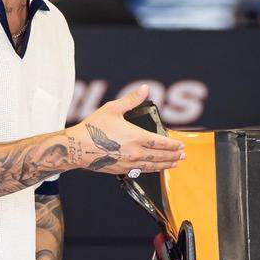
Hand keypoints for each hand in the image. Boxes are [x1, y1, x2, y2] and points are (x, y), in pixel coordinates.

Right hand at [69, 85, 184, 174]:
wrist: (77, 148)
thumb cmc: (93, 127)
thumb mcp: (113, 109)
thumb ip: (131, 100)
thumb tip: (144, 88)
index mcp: (136, 137)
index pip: (160, 143)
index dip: (173, 144)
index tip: (181, 145)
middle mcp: (135, 153)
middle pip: (160, 156)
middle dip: (173, 156)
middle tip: (182, 155)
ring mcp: (128, 163)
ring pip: (152, 166)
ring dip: (165, 165)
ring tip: (174, 163)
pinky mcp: (120, 170)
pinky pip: (140, 171)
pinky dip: (151, 170)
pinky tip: (154, 168)